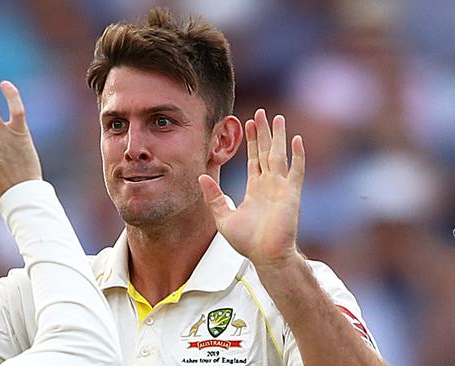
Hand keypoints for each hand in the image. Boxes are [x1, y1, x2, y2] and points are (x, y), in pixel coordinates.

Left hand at [199, 109, 304, 268]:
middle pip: (266, 152)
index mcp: (255, 189)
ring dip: (278, 137)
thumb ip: (214, 197)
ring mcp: (282, 188)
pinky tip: (295, 140)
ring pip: (279, 156)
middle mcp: (269, 185)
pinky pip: (295, 171)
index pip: (253, 159)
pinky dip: (297, 156)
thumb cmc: (248, 242)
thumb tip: (201, 176)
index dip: (251, 141)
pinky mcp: (291, 195)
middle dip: (263, 133)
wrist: (266, 257)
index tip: (247, 123)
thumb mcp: (223, 217)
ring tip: (277, 118)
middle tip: (261, 113)